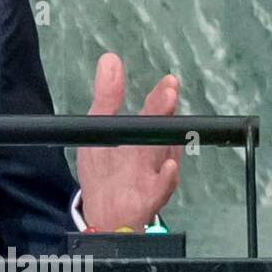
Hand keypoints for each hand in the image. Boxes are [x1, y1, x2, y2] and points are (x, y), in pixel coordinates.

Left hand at [79, 53, 180, 230]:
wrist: (106, 213)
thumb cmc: (108, 167)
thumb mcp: (101, 129)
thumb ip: (108, 96)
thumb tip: (110, 58)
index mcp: (143, 136)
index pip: (154, 113)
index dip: (160, 99)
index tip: (168, 82)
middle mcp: (152, 154)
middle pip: (160, 132)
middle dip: (163, 114)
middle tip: (169, 93)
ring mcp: (152, 176)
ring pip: (163, 159)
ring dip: (167, 144)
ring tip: (169, 126)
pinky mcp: (147, 199)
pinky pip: (160, 190)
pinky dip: (166, 180)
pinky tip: (169, 169)